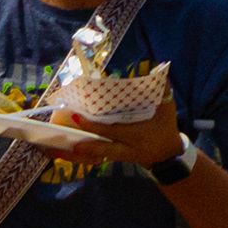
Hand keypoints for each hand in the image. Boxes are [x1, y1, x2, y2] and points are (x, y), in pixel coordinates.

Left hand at [68, 73, 184, 169]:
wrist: (166, 155)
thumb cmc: (166, 129)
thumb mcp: (168, 109)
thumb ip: (164, 90)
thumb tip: (158, 68)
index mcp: (135, 134)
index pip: (110, 130)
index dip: (92, 125)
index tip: (76, 116)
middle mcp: (125, 147)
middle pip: (99, 146)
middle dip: (81, 141)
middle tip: (64, 132)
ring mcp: (119, 155)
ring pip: (95, 156)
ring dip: (78, 153)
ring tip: (60, 148)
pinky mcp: (114, 158)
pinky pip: (97, 158)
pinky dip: (84, 156)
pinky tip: (70, 153)